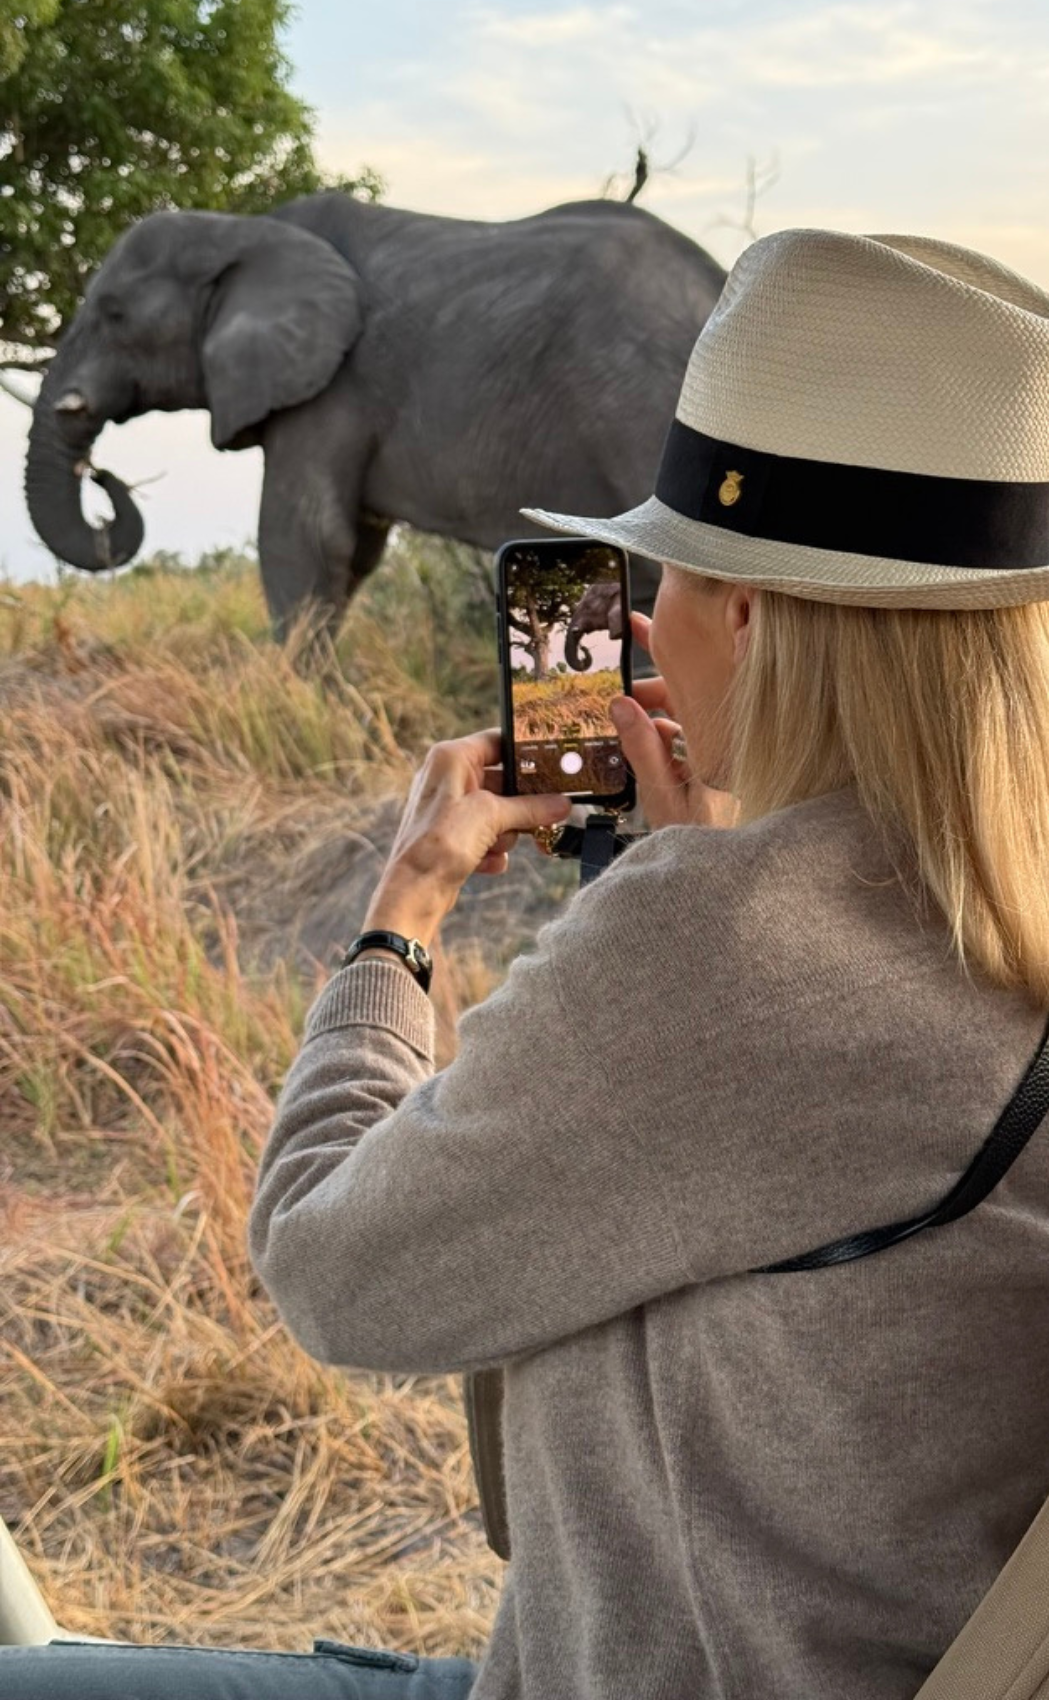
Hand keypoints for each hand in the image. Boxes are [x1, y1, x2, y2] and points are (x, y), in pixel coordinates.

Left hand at [361, 728, 571, 946]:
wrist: (414, 891)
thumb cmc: (439, 842)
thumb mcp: (491, 815)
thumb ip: (530, 806)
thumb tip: (562, 803)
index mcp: (451, 758)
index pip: (498, 741)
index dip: (526, 754)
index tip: (552, 767)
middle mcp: (448, 778)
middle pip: (503, 782)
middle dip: (519, 806)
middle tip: (544, 816)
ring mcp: (450, 808)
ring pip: (499, 813)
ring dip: (503, 833)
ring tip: (492, 845)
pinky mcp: (454, 836)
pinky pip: (487, 836)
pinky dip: (491, 850)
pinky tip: (484, 861)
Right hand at [608, 612, 739, 830]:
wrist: (723, 877)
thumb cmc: (701, 841)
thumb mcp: (662, 797)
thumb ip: (641, 749)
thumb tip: (620, 705)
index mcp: (717, 741)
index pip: (686, 683)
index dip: (663, 651)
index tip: (637, 626)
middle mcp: (723, 741)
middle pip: (684, 697)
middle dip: (648, 692)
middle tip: (615, 691)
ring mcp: (719, 752)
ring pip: (682, 718)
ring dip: (652, 718)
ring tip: (623, 722)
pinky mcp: (714, 767)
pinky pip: (686, 738)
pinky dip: (664, 737)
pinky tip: (643, 744)